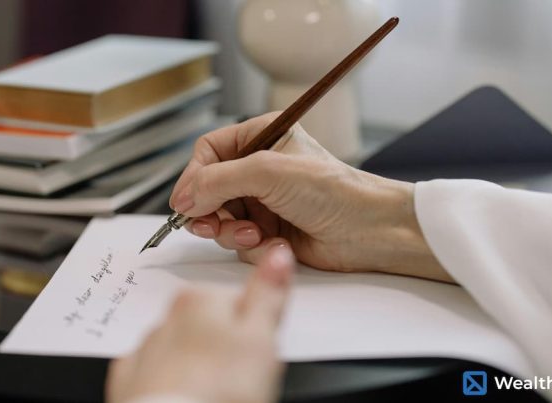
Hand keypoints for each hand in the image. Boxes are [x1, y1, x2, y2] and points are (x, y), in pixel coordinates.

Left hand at [105, 245, 294, 402]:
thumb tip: (278, 253)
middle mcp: (167, 318)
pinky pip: (156, 375)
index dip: (254, 329)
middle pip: (208, 325)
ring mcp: (147, 350)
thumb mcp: (261, 337)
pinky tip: (189, 396)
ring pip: (182, 350)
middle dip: (224, 347)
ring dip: (198, 367)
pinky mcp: (131, 382)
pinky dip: (172, 384)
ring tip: (216, 393)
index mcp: (200, 299)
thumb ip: (268, 292)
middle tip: (240, 379)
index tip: (257, 353)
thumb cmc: (220, 390)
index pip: (237, 301)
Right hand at [169, 112, 451, 281]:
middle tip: (209, 224)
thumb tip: (181, 197)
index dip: (193, 176)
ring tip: (253, 233)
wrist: (369, 231)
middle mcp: (259, 168)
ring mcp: (263, 201)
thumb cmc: (332, 190)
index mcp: (262, 137)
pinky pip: (238, 239)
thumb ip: (218, 181)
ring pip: (219, 218)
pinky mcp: (269, 230)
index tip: (184, 201)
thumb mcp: (269, 173)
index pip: (209, 152)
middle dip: (209, 209)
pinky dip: (249, 244)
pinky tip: (272, 242)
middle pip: (208, 188)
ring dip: (230, 229)